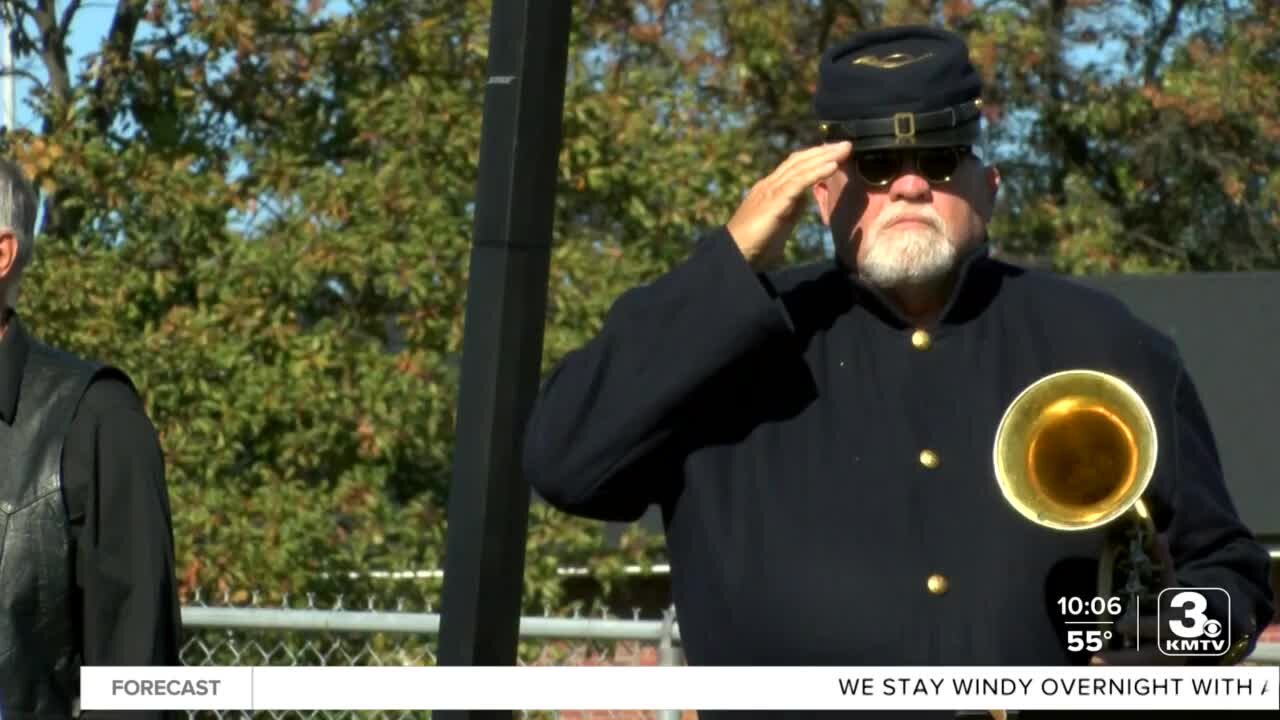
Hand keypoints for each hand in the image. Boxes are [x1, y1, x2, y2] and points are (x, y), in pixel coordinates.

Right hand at [726, 141, 851, 270]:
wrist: (734, 254)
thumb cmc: (754, 245)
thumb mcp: (779, 223)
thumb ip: (790, 209)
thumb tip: (803, 199)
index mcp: (769, 189)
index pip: (794, 166)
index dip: (814, 157)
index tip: (834, 153)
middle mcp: (769, 185)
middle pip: (799, 161)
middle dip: (823, 151)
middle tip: (845, 144)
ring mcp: (770, 190)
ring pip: (800, 167)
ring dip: (825, 157)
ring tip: (844, 150)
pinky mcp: (774, 200)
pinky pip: (798, 182)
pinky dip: (817, 172)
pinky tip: (833, 166)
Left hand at [1090, 534, 1184, 665]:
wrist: (1201, 632)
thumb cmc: (1178, 605)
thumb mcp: (1173, 585)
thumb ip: (1164, 563)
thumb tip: (1157, 534)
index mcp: (1179, 624)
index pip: (1161, 627)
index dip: (1142, 626)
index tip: (1120, 625)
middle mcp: (1176, 648)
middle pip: (1152, 658)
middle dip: (1125, 659)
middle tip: (1095, 659)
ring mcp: (1170, 665)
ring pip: (1145, 672)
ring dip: (1119, 671)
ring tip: (1091, 667)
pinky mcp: (1161, 673)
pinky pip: (1142, 677)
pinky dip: (1123, 677)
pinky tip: (1098, 676)